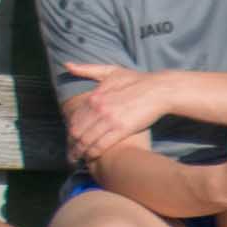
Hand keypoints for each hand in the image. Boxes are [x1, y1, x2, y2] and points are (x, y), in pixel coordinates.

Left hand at [57, 61, 174, 165]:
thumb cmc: (136, 80)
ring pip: (86, 140)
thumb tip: (67, 65)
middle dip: (71, 146)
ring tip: (77, 160)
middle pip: (76, 132)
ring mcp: (109, 119)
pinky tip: (91, 158)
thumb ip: (88, 70)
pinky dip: (93, 154)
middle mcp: (98, 108)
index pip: (74, 118)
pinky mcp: (121, 129)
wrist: (159, 90)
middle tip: (70, 156)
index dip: (69, 133)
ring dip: (79, 153)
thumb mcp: (111, 71)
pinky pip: (101, 145)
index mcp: (94, 96)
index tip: (69, 141)